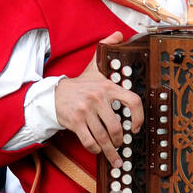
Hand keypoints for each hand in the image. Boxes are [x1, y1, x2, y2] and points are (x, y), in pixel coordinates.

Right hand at [53, 31, 143, 167]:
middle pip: (117, 126)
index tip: (136, 127)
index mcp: (107, 86)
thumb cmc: (79, 86)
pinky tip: (98, 151)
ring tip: (114, 157)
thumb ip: (106, 50)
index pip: (132, 100)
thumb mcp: (94, 67)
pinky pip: (90, 141)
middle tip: (120, 145)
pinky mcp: (75, 122)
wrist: (53, 95)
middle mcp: (98, 98)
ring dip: (110, 150)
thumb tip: (118, 34)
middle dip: (120, 140)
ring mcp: (86, 111)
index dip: (138, 117)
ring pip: (104, 137)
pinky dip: (95, 149)